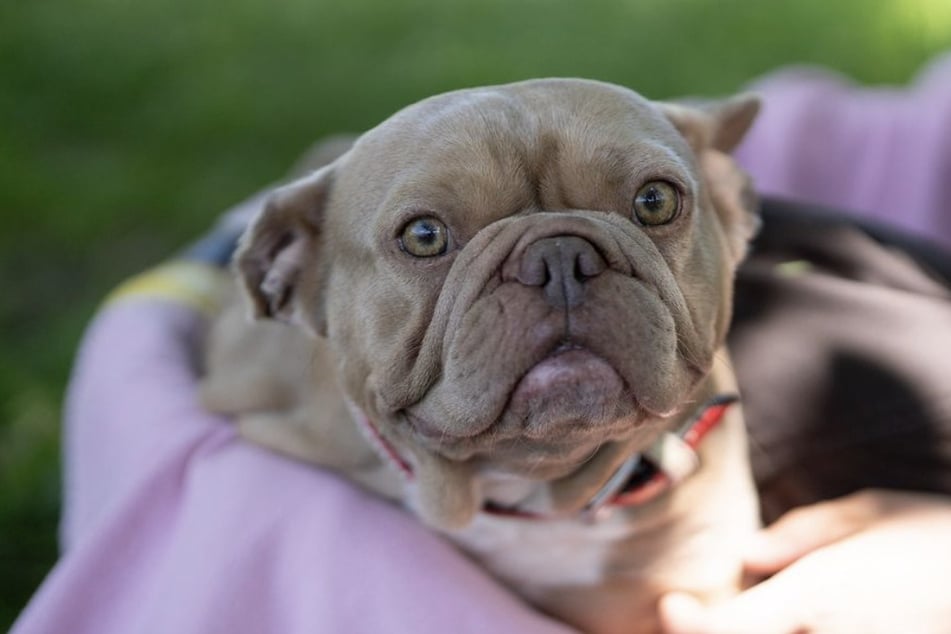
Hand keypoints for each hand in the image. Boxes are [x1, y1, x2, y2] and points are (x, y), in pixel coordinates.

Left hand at [659, 489, 950, 633]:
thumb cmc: (940, 539)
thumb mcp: (872, 512)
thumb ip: (802, 534)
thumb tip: (748, 554)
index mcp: (821, 594)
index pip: (727, 629)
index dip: (690, 624)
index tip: (674, 604)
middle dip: (715, 633)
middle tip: (696, 614)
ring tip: (746, 614)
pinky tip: (796, 623)